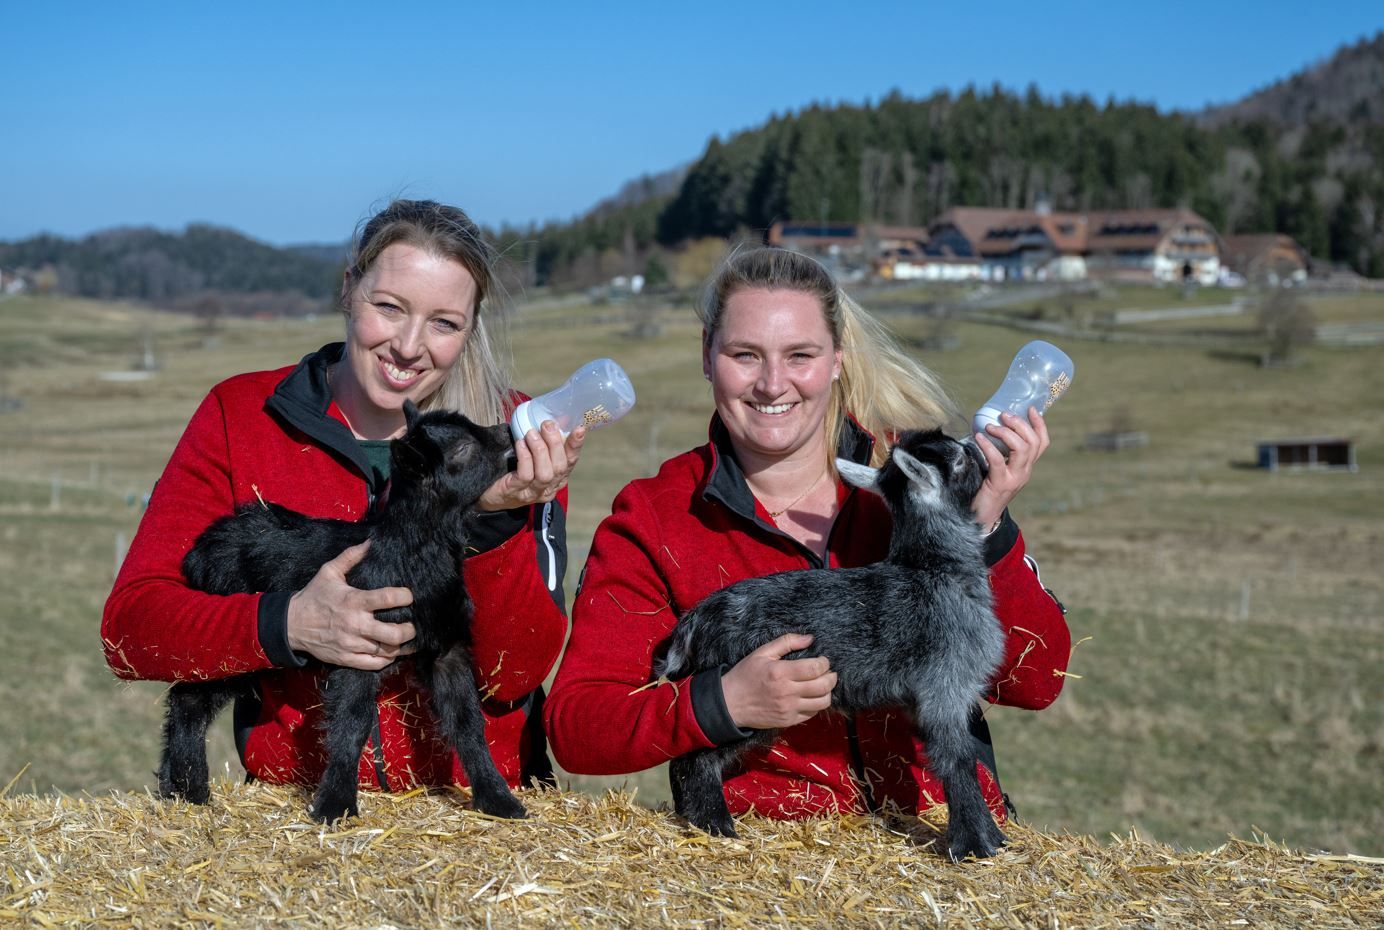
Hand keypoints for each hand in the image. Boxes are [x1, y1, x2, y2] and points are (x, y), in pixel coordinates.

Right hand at [285, 541, 416, 669]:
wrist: (291, 624)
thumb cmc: (314, 596)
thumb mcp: (329, 572)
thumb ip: (350, 557)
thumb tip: (370, 542)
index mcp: (354, 601)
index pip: (388, 599)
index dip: (405, 597)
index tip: (409, 596)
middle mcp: (355, 624)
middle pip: (394, 634)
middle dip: (409, 630)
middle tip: (411, 624)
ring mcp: (352, 644)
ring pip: (387, 651)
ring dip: (400, 646)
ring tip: (404, 638)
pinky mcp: (346, 659)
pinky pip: (374, 664)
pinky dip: (387, 659)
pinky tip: (391, 652)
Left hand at [478, 421, 584, 510]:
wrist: (490, 494)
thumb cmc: (513, 470)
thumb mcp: (532, 457)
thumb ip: (544, 443)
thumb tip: (554, 419)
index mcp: (557, 478)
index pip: (571, 461)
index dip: (575, 445)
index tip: (579, 429)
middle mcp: (549, 488)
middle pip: (560, 467)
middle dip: (555, 443)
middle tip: (547, 425)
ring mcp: (533, 493)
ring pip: (546, 473)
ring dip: (540, 450)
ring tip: (531, 433)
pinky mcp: (517, 492)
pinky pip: (526, 475)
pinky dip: (525, 457)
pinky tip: (520, 444)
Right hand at [720, 633, 836, 729]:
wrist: (730, 703)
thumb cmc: (745, 675)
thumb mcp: (761, 653)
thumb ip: (786, 642)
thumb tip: (810, 638)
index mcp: (781, 672)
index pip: (815, 668)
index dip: (825, 663)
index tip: (823, 660)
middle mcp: (787, 692)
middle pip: (823, 686)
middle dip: (832, 677)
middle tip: (829, 672)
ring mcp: (788, 709)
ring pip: (822, 702)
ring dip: (827, 692)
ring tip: (822, 685)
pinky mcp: (788, 721)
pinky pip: (812, 714)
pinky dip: (817, 705)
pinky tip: (811, 697)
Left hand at [972, 407, 1050, 528]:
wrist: (982, 518)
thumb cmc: (987, 490)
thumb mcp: (999, 470)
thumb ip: (1000, 453)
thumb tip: (988, 426)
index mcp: (1026, 467)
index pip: (1042, 443)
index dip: (1040, 424)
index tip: (1031, 409)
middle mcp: (1025, 472)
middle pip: (1033, 442)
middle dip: (1020, 424)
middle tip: (1004, 415)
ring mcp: (1015, 478)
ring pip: (1022, 449)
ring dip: (1006, 433)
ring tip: (991, 426)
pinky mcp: (1000, 484)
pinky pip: (998, 460)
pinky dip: (989, 446)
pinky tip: (979, 437)